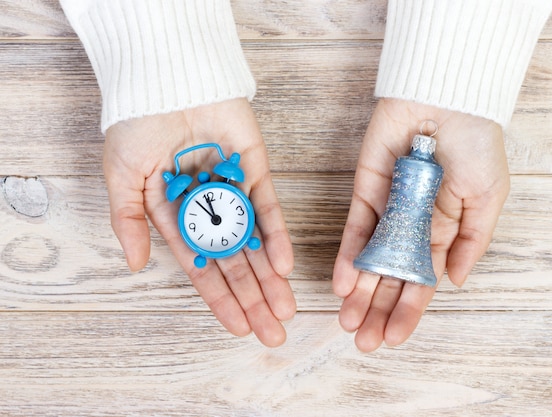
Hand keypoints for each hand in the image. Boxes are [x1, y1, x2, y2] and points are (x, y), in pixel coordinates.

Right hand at [103, 98, 295, 346]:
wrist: (163, 79)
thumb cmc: (136, 126)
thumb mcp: (121, 178)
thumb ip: (129, 222)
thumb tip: (136, 265)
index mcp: (177, 216)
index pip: (202, 267)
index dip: (220, 298)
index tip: (239, 327)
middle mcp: (209, 209)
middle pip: (235, 263)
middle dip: (253, 298)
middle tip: (273, 332)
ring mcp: (234, 190)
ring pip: (256, 242)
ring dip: (271, 277)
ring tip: (286, 310)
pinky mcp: (255, 167)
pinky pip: (267, 207)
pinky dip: (276, 236)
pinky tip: (284, 266)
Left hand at [333, 98, 509, 351]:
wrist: (449, 99)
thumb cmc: (477, 144)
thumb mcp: (489, 196)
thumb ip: (472, 240)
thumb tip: (454, 281)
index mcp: (444, 230)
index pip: (423, 279)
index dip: (410, 309)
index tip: (395, 338)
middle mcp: (413, 225)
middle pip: (392, 276)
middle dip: (378, 309)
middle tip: (363, 341)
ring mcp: (388, 209)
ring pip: (370, 259)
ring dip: (359, 292)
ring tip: (348, 322)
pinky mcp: (366, 190)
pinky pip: (357, 228)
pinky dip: (350, 255)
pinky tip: (344, 283)